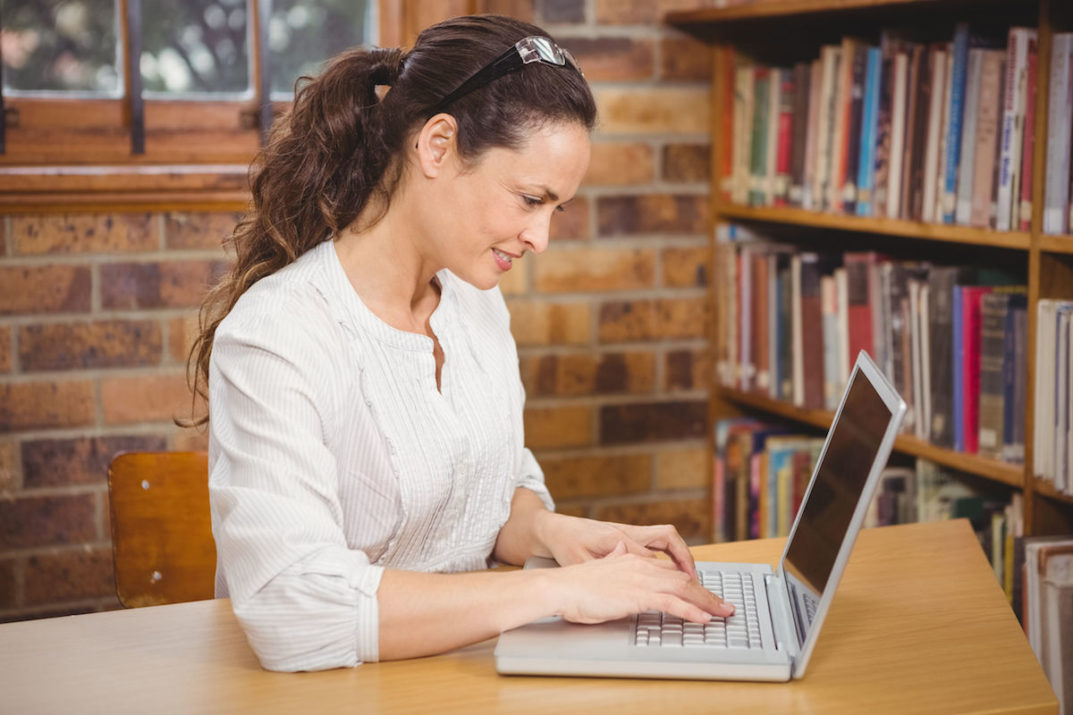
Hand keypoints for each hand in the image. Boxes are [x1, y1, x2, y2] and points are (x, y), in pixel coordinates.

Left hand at [535, 511, 699, 578]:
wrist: (555, 529)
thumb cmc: (565, 545)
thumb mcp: (579, 560)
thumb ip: (602, 567)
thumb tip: (627, 570)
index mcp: (616, 538)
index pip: (652, 557)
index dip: (668, 575)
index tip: (683, 592)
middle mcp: (628, 532)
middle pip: (668, 539)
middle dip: (687, 560)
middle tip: (698, 584)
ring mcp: (630, 532)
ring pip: (667, 537)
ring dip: (682, 556)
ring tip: (693, 578)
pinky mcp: (629, 535)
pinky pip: (659, 540)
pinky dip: (672, 554)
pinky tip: (676, 569)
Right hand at [550, 542, 734, 624]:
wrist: (560, 587)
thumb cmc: (575, 583)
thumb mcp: (599, 567)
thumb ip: (614, 558)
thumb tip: (619, 549)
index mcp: (633, 559)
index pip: (670, 570)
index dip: (691, 583)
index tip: (704, 594)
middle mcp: (641, 565)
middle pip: (683, 578)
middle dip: (707, 594)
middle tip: (724, 606)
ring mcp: (640, 580)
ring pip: (683, 589)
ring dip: (707, 602)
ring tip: (723, 613)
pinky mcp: (636, 596)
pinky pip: (671, 604)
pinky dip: (690, 611)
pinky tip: (703, 618)